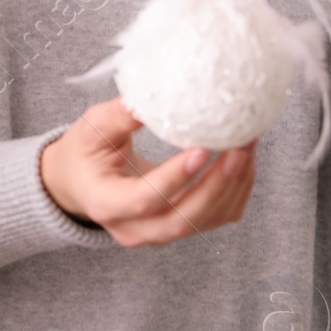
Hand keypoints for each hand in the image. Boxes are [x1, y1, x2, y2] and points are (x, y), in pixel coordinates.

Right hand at [40, 97, 255, 245]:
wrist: (83, 182)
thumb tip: (153, 95)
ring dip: (232, 186)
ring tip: (247, 146)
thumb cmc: (86, 152)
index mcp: (106, 204)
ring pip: (205, 221)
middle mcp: (133, 229)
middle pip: (181, 221)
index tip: (201, 148)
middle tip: (239, 148)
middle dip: (216, 186)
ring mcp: (159, 234)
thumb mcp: (91, 128)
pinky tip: (243, 159)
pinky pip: (217, 218)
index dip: (174, 179)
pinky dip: (236, 191)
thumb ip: (119, 115)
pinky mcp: (180, 228)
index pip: (143, 200)